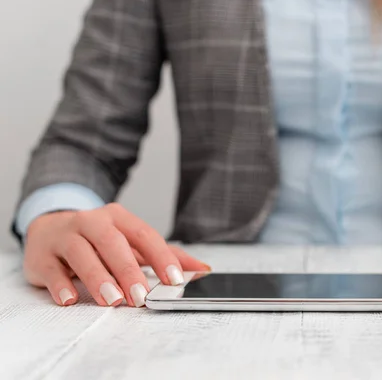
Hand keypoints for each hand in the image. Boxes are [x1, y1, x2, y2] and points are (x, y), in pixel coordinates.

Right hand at [23, 203, 210, 307]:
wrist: (49, 227)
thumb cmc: (98, 239)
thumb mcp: (131, 241)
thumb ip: (165, 255)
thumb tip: (201, 269)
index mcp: (118, 218)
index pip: (144, 235)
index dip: (161, 257)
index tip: (174, 279)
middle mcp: (92, 222)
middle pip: (112, 243)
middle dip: (128, 271)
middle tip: (140, 297)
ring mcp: (65, 236)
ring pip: (82, 253)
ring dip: (98, 277)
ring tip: (112, 300)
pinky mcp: (41, 255)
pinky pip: (51, 269)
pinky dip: (60, 285)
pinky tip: (70, 299)